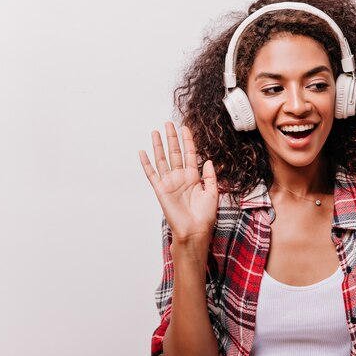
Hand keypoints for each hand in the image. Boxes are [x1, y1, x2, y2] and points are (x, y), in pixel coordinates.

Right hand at [140, 122, 217, 257]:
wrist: (194, 231)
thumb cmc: (205, 216)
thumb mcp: (213, 193)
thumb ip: (210, 176)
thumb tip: (208, 160)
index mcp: (194, 177)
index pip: (190, 154)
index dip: (188, 140)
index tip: (186, 127)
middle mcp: (180, 177)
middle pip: (175, 153)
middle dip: (172, 138)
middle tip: (169, 123)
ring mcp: (169, 183)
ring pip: (162, 159)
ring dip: (159, 145)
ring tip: (155, 132)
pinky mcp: (160, 190)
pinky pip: (151, 174)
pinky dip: (146, 163)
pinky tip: (142, 152)